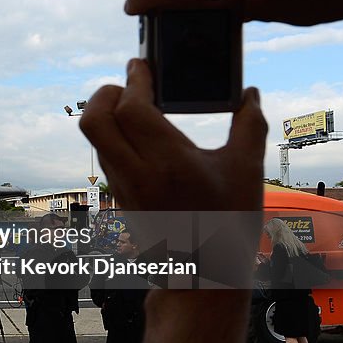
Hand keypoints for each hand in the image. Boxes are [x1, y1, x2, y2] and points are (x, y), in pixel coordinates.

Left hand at [79, 59, 265, 211]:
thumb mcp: (245, 172)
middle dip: (105, 93)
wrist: (199, 277)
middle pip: (93, 120)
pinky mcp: (119, 196)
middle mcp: (137, 173)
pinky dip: (114, 135)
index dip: (134, 80)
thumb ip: (248, 126)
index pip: (131, 108)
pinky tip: (139, 134)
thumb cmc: (226, 225)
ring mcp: (122, 186)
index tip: (142, 64)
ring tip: (138, 105)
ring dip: (109, 114)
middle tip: (130, 85)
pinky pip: (105, 155)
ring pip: (96, 138)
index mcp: (168, 163)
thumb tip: (249, 94)